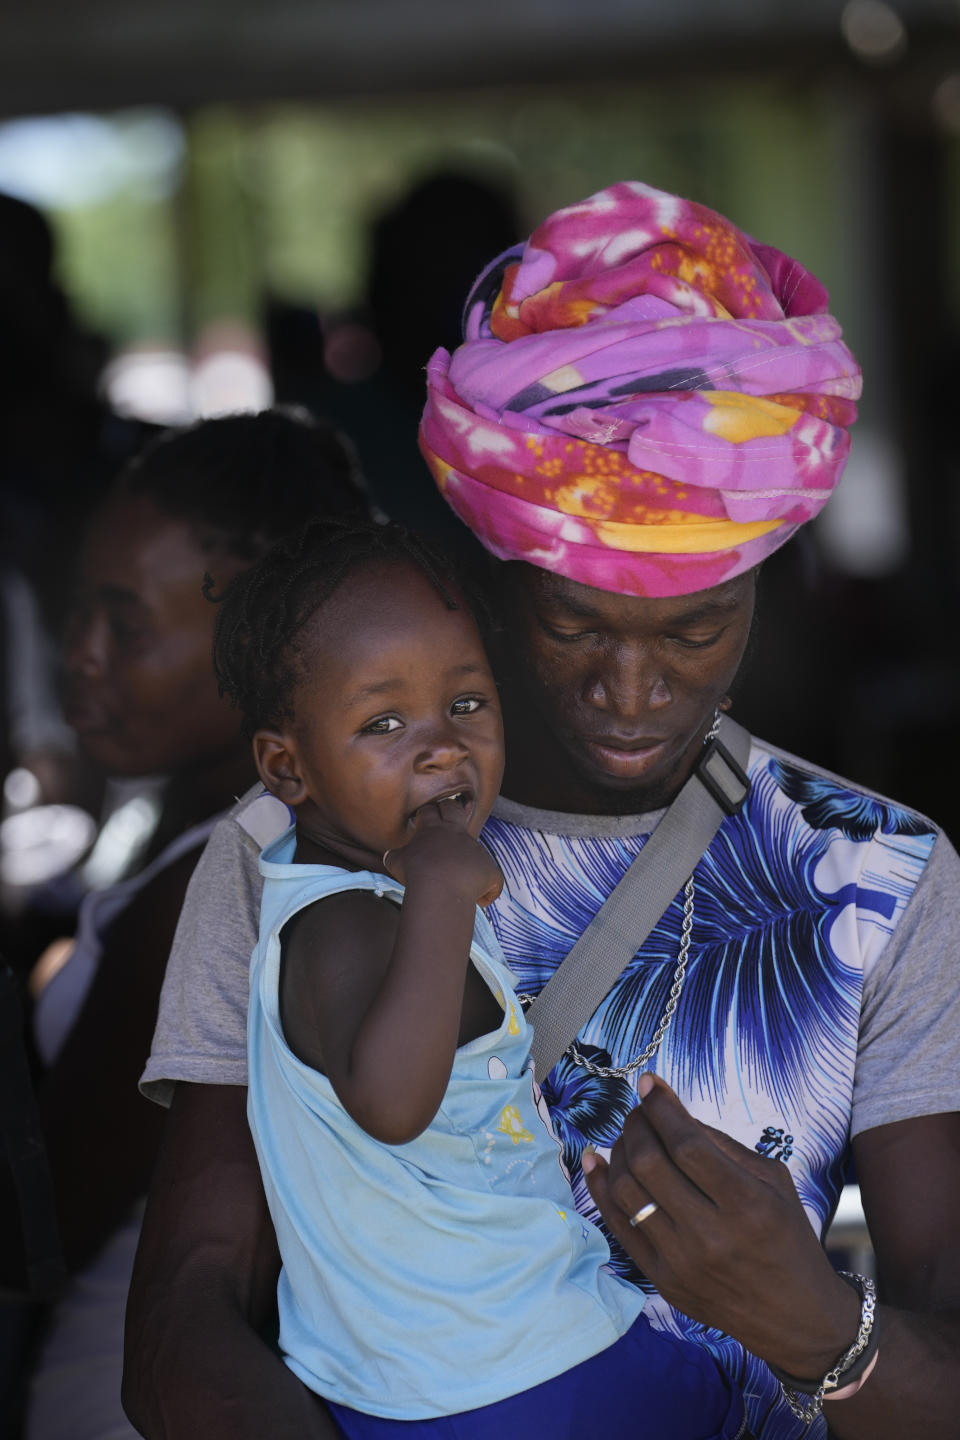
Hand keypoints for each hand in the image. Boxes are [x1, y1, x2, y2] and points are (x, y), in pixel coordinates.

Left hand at [383, 797, 503, 907]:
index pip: (452, 808)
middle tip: (435, 828)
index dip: (451, 811)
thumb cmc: (470, 880)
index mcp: (456, 831)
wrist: (444, 888)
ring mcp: (416, 843)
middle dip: (430, 814)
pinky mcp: (402, 858)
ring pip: (410, 828)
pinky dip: (397, 864)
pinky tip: (403, 873)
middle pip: (428, 809)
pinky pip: (393, 857)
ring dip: (414, 835)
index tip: (454, 821)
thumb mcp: (492, 879)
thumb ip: (491, 883)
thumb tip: (485, 898)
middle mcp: (435, 832)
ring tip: (421, 850)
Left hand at [582, 1074, 858, 1380]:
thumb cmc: (787, 1238)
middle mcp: (710, 1234)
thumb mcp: (774, 1182)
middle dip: (637, 1124)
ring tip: (627, 1135)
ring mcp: (680, 1260)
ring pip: (628, 1190)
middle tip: (639, 1110)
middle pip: (650, 1163)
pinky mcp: (661, 1279)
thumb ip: (723, 1145)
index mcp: (746, 1204)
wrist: (795, 1317)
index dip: (662, 1108)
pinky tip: (595, 1160)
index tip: (648, 1083)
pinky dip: (601, 1187)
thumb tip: (672, 1112)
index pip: (688, 1144)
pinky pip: (618, 1225)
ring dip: (619, 1150)